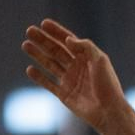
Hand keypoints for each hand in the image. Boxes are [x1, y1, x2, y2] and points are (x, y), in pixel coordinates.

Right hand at [22, 17, 127, 131]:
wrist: (109, 112)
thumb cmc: (108, 85)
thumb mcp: (100, 60)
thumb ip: (85, 47)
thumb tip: (67, 40)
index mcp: (86, 57)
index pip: (68, 41)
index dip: (56, 32)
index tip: (43, 23)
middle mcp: (77, 67)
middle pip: (56, 50)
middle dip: (43, 40)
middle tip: (29, 31)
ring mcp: (70, 80)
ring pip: (50, 64)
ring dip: (37, 54)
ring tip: (25, 45)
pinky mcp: (64, 95)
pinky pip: (48, 84)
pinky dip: (39, 77)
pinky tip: (30, 69)